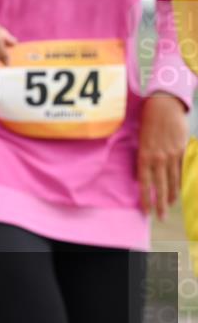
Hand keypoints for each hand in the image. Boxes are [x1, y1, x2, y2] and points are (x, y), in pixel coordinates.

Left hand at [138, 93, 189, 219]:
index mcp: (145, 155)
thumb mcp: (140, 140)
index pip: (145, 182)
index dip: (145, 198)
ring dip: (171, 195)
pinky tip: (179, 190)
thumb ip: (143, 157)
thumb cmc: (147, 120)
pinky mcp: (182, 150)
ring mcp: (172, 155)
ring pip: (173, 180)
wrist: (164, 105)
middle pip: (160, 186)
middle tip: (161, 217)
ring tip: (169, 206)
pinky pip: (182, 170)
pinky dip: (181, 181)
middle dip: (160, 204)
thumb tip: (142, 174)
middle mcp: (159, 158)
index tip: (146, 211)